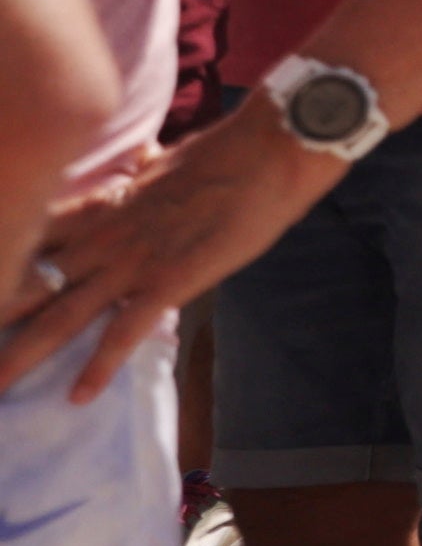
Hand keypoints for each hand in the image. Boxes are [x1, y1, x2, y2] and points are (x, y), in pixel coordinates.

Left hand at [12, 116, 320, 398]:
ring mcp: (131, 261)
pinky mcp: (168, 281)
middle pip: (27, 284)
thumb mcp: (168, 160)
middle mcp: (102, 237)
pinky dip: (99, 366)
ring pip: (60, 315)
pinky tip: (78, 396)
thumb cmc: (229, 152)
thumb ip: (144, 171)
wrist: (270, 149)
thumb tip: (143, 159)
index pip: (29, 235)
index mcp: (100, 207)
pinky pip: (124, 331)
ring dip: (22, 354)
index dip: (1, 260)